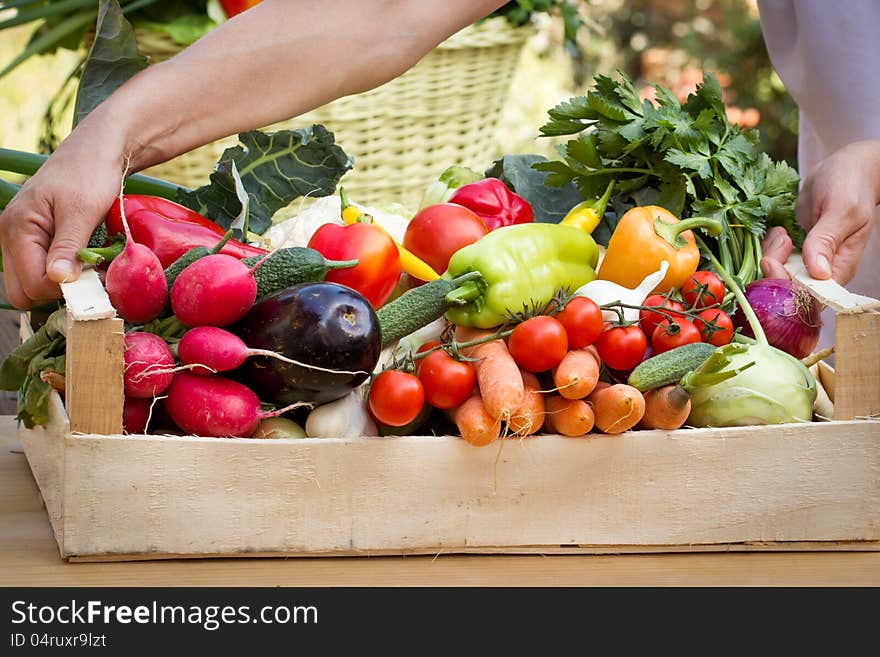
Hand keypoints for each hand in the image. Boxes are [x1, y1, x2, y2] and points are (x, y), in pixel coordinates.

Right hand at [0, 120, 125, 308]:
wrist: (98, 150)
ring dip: (62, 283)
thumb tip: (58, 280)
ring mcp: (22, 238)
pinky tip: (85, 261)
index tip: (96, 279)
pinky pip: (42, 269)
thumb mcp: (82, 212)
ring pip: (32, 283)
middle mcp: (12, 236)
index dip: (63, 289)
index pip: (30, 285)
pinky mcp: (37, 239)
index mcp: (17, 228)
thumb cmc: (90, 174)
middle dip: (58, 291)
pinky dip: (64, 272)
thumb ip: (68, 247)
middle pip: (24, 291)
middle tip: (92, 277)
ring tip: (91, 268)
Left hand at [762, 140, 878, 283]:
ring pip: (775, 274)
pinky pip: (773, 258)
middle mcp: (821, 271)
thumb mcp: (840, 210)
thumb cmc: (849, 185)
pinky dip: (769, 247)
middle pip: (786, 289)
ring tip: (782, 232)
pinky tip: (778, 231)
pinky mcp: (793, 250)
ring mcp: (805, 261)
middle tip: (780, 239)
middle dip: (774, 268)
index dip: (785, 286)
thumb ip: (827, 241)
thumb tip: (818, 273)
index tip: (773, 261)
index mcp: (839, 268)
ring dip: (771, 254)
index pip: (808, 296)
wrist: (844, 169)